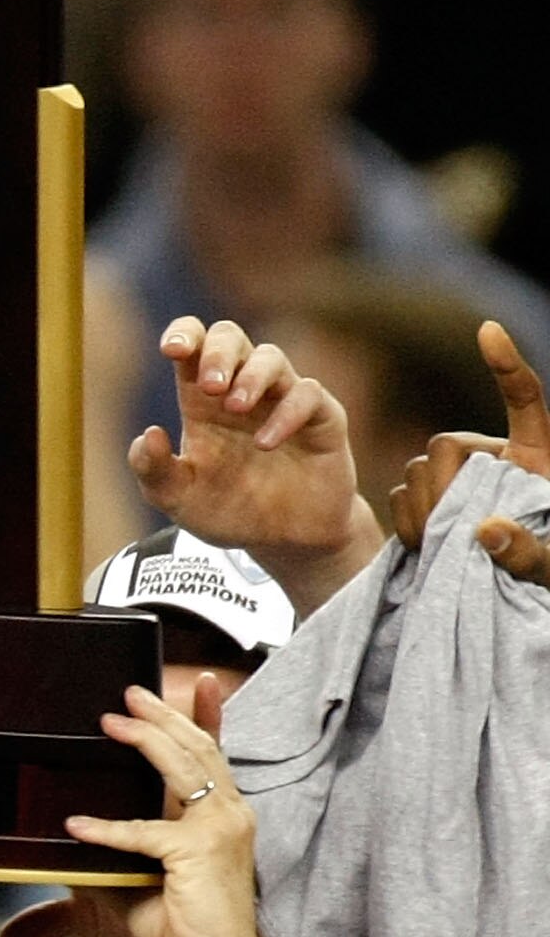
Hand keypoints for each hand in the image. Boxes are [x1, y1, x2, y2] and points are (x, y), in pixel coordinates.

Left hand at [63, 677, 274, 936]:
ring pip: (181, 767)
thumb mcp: (128, 895)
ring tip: (112, 721)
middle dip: (163, 716)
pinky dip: (108, 828)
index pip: (214, 754)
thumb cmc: (182, 931)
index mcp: (222, 816)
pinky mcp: (199, 850)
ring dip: (145, 739)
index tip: (203, 682)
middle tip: (131, 693)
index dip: (207, 715)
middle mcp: (229, 813)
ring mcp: (220, 827)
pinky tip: (77, 825)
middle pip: (196, 748)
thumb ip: (88, 884)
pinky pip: (145, 830)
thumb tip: (35, 895)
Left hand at [130, 317, 377, 614]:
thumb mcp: (179, 499)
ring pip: (270, 357)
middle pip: (230, 337)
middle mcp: (242, 390)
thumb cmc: (230, 510)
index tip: (171, 349)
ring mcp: (282, 399)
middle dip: (218, 352)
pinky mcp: (320, 417)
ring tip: (236, 407)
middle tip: (209, 385)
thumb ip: (154, 471)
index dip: (183, 335)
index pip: (193, 346)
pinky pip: (307, 395)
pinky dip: (286, 412)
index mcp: (202, 401)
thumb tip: (147, 435)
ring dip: (251, 376)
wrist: (285, 542)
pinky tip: (265, 443)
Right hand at [389, 319, 549, 583]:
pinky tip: (424, 548)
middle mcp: (494, 460)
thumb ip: (529, 554)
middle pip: (446, 443)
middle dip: (439, 485)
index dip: (506, 365)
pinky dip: (407, 524)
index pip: (524, 399)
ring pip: (416, 470)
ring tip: (439, 546)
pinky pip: (401, 500)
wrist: (511, 606)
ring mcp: (458, 484)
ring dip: (421, 510)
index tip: (487, 330)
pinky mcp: (430, 509)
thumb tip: (486, 530)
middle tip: (449, 529)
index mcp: (537, 459)